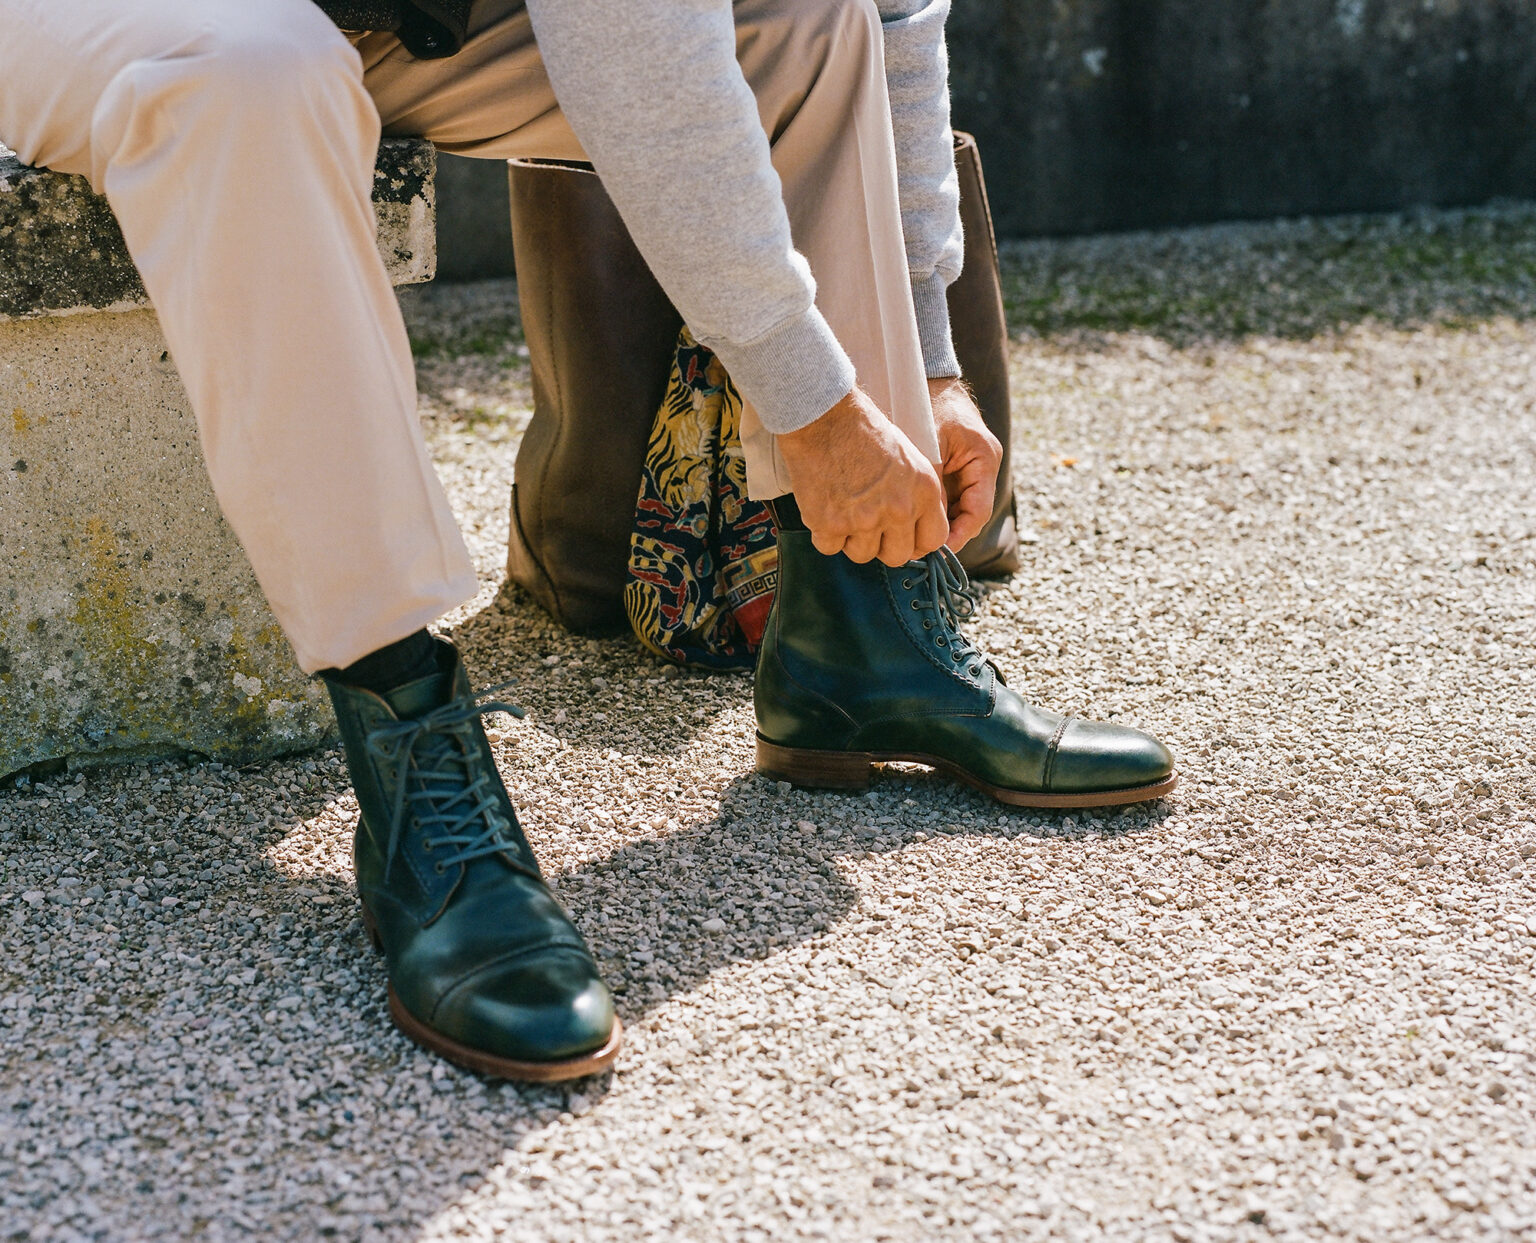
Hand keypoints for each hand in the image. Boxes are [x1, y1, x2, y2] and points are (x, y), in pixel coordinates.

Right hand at [777, 386, 948, 565]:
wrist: (824, 416)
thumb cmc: (864, 430)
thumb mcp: (909, 459)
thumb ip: (917, 496)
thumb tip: (913, 529)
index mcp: (923, 493)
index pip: (933, 540)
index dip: (916, 541)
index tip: (903, 537)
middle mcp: (898, 510)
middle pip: (897, 556)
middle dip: (884, 546)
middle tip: (869, 526)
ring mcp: (863, 521)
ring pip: (862, 555)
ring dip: (853, 539)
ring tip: (845, 510)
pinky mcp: (829, 524)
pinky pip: (830, 547)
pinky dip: (825, 533)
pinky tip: (825, 508)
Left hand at [928, 377, 1001, 551]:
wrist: (920, 376)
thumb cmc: (925, 403)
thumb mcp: (926, 446)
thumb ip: (930, 485)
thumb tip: (926, 526)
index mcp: (984, 458)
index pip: (978, 510)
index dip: (958, 535)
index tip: (937, 550)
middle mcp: (982, 465)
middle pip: (969, 513)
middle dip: (946, 533)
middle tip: (918, 550)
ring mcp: (969, 466)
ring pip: (957, 508)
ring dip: (937, 523)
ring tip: (911, 538)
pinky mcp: (954, 466)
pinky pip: (947, 496)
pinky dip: (932, 509)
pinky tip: (911, 519)